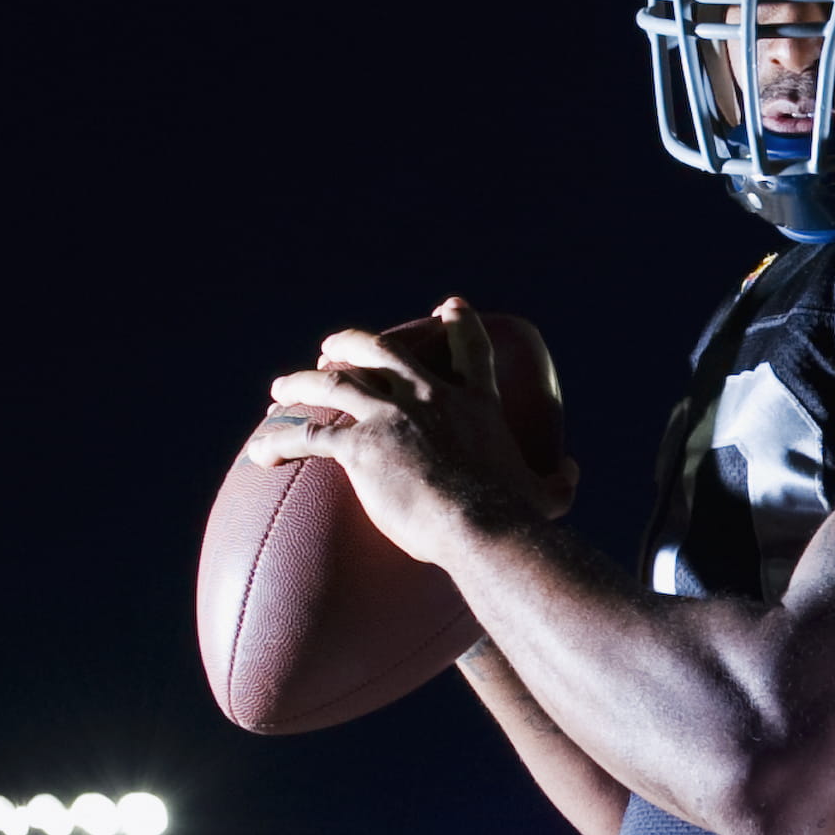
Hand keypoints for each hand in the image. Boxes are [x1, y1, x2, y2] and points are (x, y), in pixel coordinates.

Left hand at [246, 298, 578, 571]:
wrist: (483, 526)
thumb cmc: (517, 518)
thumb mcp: (550, 495)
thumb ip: (561, 481)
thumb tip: (574, 472)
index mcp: (474, 405)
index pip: (468, 348)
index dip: (457, 323)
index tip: (448, 307)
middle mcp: (429, 398)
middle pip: (383, 350)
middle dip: (353, 341)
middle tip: (332, 345)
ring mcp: (392, 417)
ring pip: (334, 382)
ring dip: (302, 381)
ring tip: (280, 389)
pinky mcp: (361, 447)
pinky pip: (309, 436)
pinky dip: (280, 441)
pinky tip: (261, 452)